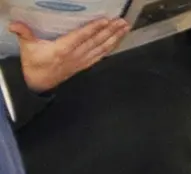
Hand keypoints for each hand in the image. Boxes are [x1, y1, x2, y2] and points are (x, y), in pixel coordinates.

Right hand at [10, 18, 127, 92]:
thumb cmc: (34, 63)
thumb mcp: (27, 47)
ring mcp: (82, 61)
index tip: (105, 20)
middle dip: (111, 31)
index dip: (94, 28)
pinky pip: (101, 55)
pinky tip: (118, 40)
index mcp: (62, 49)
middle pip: (96, 41)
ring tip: (125, 28)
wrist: (38, 83)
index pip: (81, 37)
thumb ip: (24, 34)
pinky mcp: (85, 65)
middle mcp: (76, 55)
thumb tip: (15, 24)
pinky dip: (111, 47)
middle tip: (122, 21)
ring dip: (115, 37)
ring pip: (102, 48)